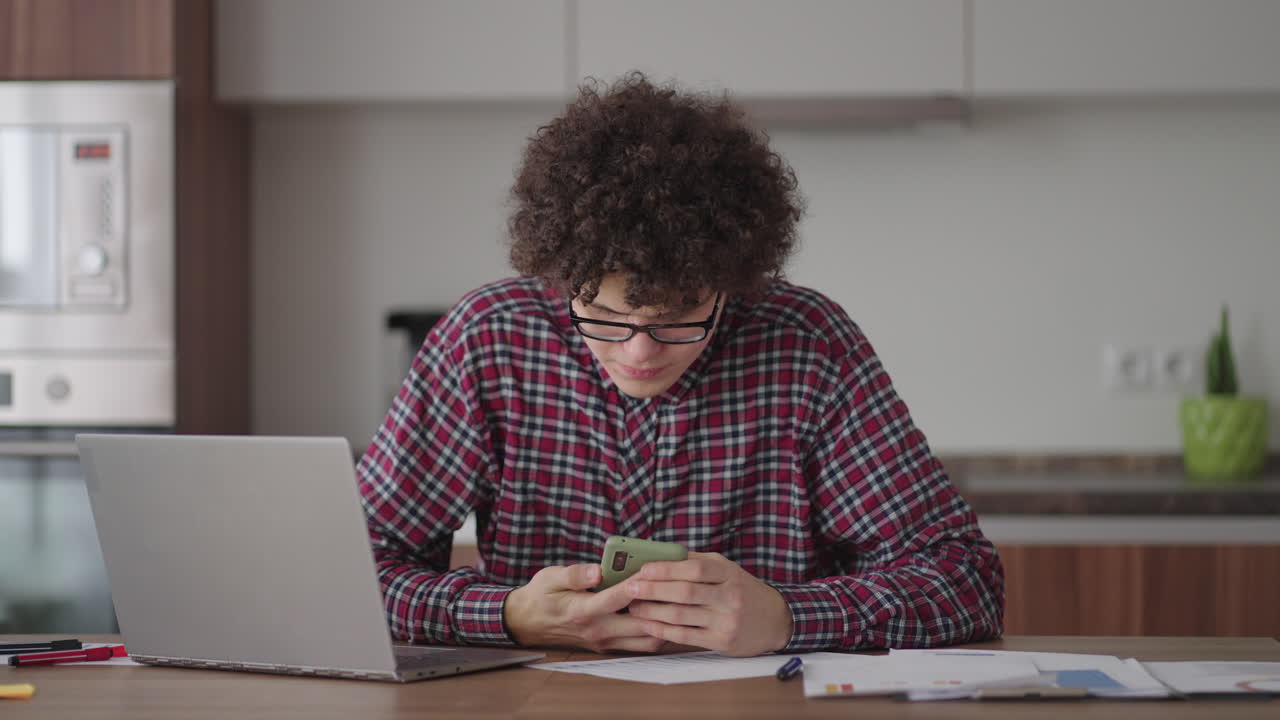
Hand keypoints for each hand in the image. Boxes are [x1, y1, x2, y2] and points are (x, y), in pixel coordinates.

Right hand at [503, 563, 664, 653]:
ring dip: (663, 622)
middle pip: (640, 625)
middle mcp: (597, 630)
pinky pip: (641, 644)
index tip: (648, 572)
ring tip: (674, 599)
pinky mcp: (610, 646)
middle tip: (675, 586)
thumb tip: (598, 570)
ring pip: (646, 640)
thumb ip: (575, 574)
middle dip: (660, 606)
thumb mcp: (550, 578)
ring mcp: (605, 641)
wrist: (527, 624)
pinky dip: (657, 630)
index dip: (633, 586)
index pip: (614, 600)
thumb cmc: (541, 596)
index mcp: (581, 611)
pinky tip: (664, 611)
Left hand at [624, 552, 793, 656]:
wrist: (775, 620)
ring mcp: (727, 621)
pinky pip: (686, 636)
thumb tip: (661, 554)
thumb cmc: (743, 590)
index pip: (695, 568)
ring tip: (633, 606)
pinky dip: (663, 630)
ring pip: (682, 616)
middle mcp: (730, 597)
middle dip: (654, 590)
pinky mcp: (722, 642)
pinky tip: (648, 624)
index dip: (667, 568)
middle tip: (630, 587)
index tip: (644, 568)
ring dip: (652, 611)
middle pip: (685, 592)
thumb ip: (697, 561)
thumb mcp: (727, 569)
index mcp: (730, 574)